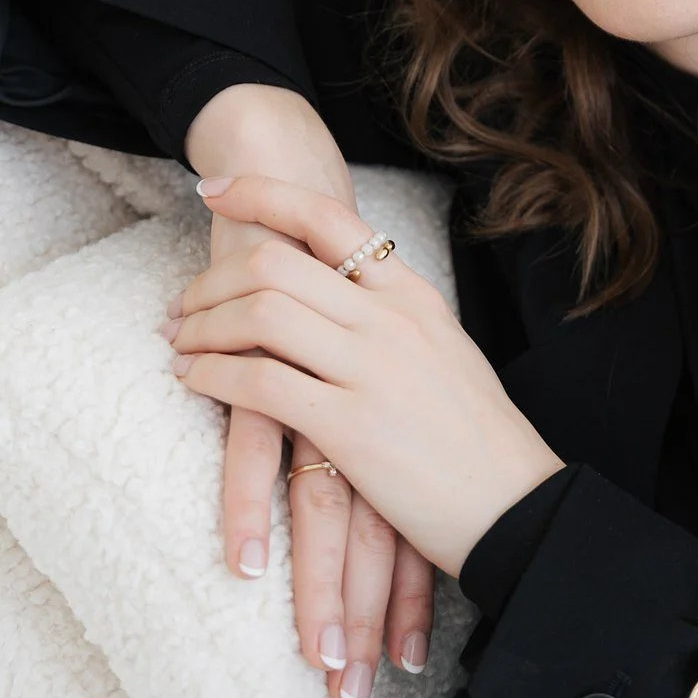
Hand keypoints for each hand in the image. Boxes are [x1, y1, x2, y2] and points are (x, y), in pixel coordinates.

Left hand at [168, 172, 566, 580]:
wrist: (516, 505)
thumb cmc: (475, 437)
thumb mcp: (441, 352)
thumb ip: (391, 321)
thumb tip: (336, 301)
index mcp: (413, 294)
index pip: (327, 217)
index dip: (260, 195)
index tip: (214, 192)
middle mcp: (391, 319)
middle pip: (277, 262)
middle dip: (212, 278)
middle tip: (183, 305)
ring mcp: (372, 369)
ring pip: (260, 314)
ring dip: (203, 326)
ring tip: (181, 344)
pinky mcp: (350, 428)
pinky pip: (260, 383)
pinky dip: (213, 375)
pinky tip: (195, 381)